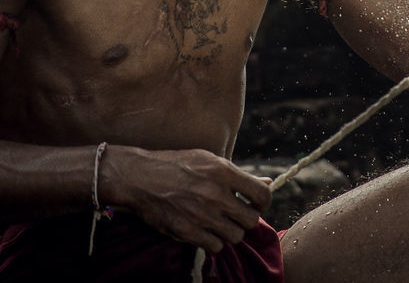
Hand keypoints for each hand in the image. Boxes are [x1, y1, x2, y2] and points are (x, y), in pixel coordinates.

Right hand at [107, 147, 272, 252]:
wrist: (139, 177)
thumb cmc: (176, 165)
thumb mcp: (209, 160)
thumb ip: (238, 175)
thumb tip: (268, 182)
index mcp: (223, 171)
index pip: (262, 194)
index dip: (263, 202)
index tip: (255, 204)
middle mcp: (215, 194)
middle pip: (251, 220)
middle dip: (246, 219)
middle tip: (235, 215)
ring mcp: (201, 215)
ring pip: (235, 236)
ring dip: (230, 232)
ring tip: (219, 222)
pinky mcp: (187, 231)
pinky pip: (215, 247)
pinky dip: (213, 242)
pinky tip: (205, 231)